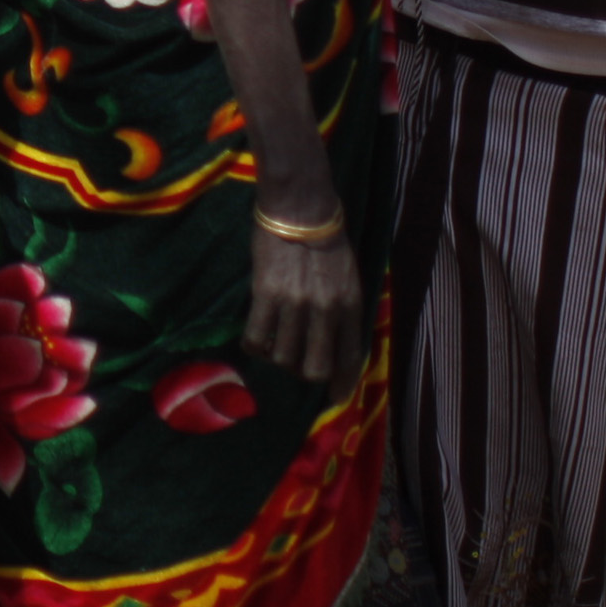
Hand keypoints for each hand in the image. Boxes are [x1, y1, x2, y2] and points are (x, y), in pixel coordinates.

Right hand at [240, 194, 366, 392]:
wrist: (300, 209)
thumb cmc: (327, 240)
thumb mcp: (349, 278)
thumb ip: (344, 311)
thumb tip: (335, 342)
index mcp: (350, 305)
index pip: (349, 358)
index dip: (342, 384)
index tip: (334, 396)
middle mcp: (325, 310)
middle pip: (314, 368)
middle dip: (305, 373)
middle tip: (297, 360)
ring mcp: (295, 304)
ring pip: (284, 357)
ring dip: (279, 357)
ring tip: (275, 343)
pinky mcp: (265, 295)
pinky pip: (257, 338)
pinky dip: (256, 346)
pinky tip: (257, 337)